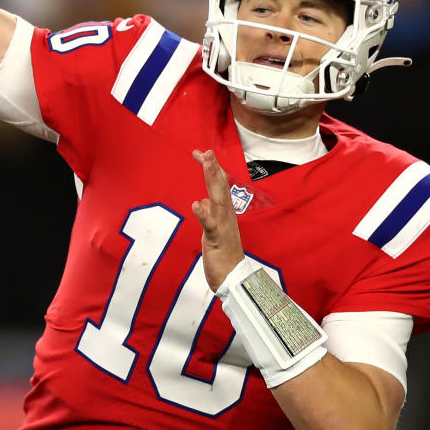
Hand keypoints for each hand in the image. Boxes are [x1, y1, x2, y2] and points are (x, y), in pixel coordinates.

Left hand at [191, 149, 245, 290]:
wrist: (233, 278)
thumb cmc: (224, 255)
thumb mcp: (213, 231)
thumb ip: (210, 214)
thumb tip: (203, 201)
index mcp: (225, 212)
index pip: (219, 185)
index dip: (212, 169)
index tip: (202, 153)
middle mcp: (226, 215)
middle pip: (220, 187)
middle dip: (213, 168)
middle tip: (206, 151)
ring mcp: (222, 226)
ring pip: (217, 200)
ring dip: (212, 181)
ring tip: (206, 165)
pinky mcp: (216, 240)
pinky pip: (209, 225)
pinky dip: (204, 214)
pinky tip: (196, 205)